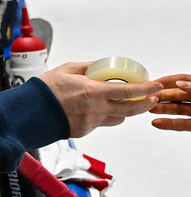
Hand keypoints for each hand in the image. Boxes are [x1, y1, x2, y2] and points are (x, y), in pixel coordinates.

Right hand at [38, 62, 161, 137]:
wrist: (28, 113)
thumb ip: (90, 67)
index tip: (156, 86)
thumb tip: (104, 65)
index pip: (128, 92)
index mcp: (93, 92)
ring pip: (118, 118)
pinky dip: (104, 115)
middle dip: (145, 104)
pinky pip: (102, 123)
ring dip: (124, 111)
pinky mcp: (85, 131)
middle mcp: (95, 109)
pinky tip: (95, 108)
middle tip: (153, 98)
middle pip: (130, 110)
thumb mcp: (69, 70)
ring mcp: (91, 123)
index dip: (146, 89)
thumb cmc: (46, 89)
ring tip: (125, 102)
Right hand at [150, 75, 190, 138]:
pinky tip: (157, 123)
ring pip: (177, 109)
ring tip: (147, 108)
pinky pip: (183, 124)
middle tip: (145, 97)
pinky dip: (170, 124)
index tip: (151, 81)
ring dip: (162, 108)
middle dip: (161, 95)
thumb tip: (181, 85)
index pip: (183, 81)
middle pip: (176, 95)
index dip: (167, 81)